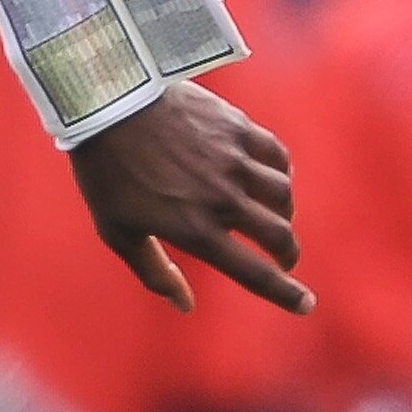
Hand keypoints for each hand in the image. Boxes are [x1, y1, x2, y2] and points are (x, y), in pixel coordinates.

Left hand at [70, 83, 311, 316]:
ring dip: (284, 213)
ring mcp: (234, 161)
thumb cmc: (106, 173)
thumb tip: (185, 306)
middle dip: (288, 253)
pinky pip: (278, 155)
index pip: (254, 273)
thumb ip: (155, 273)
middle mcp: (223, 200)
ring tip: (275, 217)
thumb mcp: (119, 233)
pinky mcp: (238, 127)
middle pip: (280, 236)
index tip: (306, 304)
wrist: (106, 105)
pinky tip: (274, 176)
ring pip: (284, 195)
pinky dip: (282, 171)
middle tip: (284, 258)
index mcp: (196, 231)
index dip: (285, 294)